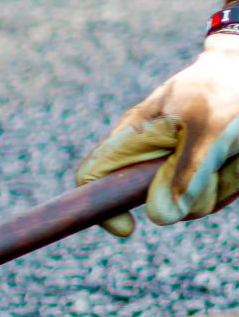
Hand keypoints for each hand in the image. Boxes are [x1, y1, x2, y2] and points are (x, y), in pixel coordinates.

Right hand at [76, 32, 238, 237]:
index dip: (99, 206)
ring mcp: (174, 166)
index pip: (92, 176)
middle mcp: (148, 155)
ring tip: (233, 149)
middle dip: (190, 195)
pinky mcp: (198, 172)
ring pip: (188, 203)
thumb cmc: (226, 89)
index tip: (129, 227)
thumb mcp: (209, 128)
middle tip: (217, 163)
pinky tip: (237, 157)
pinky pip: (210, 195)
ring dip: (219, 184)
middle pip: (152, 201)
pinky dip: (230, 181)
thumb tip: (160, 216)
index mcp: (134, 136)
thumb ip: (185, 172)